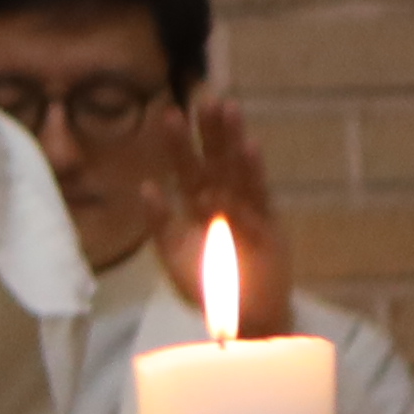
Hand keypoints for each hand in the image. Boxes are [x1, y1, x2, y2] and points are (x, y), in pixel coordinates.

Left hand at [172, 89, 302, 337]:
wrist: (239, 318)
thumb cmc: (206, 283)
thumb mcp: (173, 253)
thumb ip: (160, 222)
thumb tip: (146, 187)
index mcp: (197, 204)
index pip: (186, 166)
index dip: (179, 142)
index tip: (169, 112)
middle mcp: (222, 200)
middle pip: (215, 158)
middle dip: (210, 129)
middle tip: (205, 96)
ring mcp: (246, 209)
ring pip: (238, 168)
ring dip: (232, 139)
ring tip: (229, 108)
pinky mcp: (268, 223)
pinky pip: (259, 194)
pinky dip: (253, 172)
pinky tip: (250, 147)